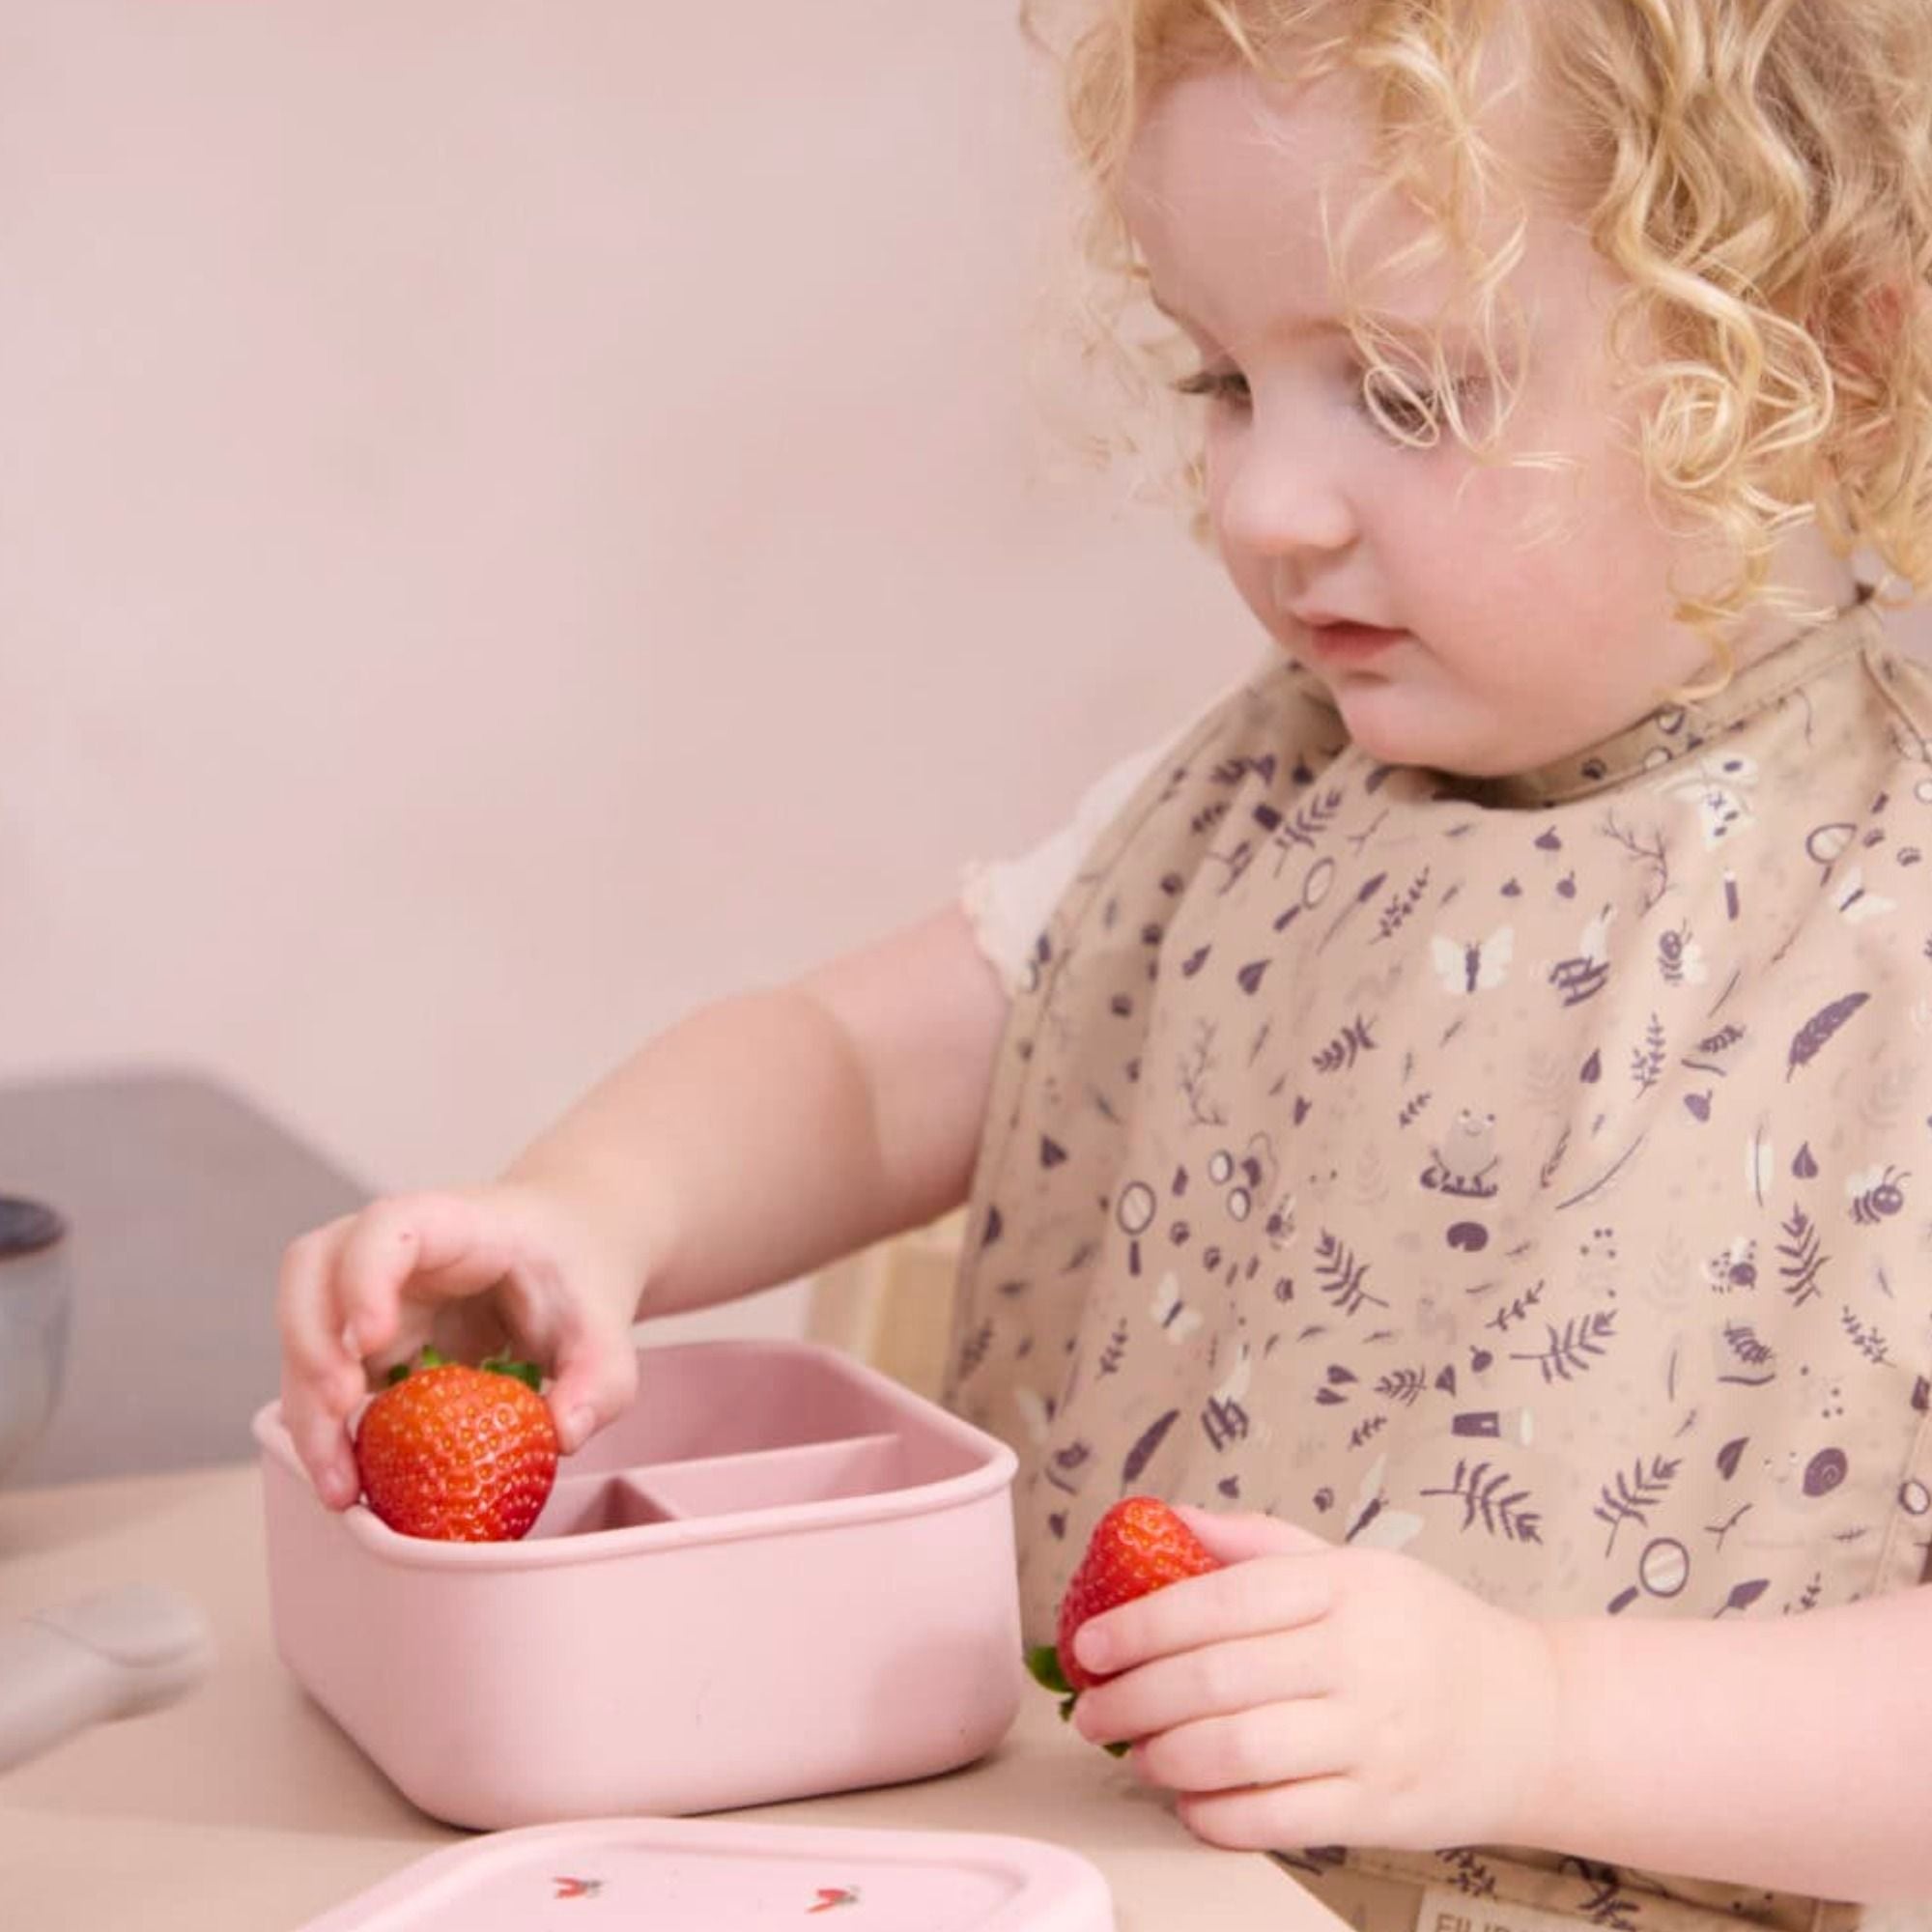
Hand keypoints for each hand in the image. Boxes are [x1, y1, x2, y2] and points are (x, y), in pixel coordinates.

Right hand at [276, 1182, 642, 1509]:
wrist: (568, 1252)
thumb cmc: (577, 1276)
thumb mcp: (607, 1329)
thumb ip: (601, 1382)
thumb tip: (562, 1435)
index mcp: (458, 1224)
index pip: (391, 1225)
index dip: (365, 1275)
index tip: (373, 1339)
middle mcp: (396, 1250)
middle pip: (313, 1269)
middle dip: (310, 1343)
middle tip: (341, 1410)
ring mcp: (371, 1290)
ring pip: (303, 1326)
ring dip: (305, 1405)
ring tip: (340, 1483)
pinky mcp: (364, 1335)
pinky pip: (321, 1373)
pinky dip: (323, 1426)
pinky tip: (349, 1480)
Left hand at [1068, 1506, 1559, 1852]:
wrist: (1537, 1717)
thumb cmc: (1427, 1632)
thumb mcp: (1353, 1563)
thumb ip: (1256, 1543)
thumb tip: (1164, 1516)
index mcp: (1342, 1586)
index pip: (1218, 1600)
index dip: (1140, 1624)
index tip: (1091, 1643)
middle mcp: (1357, 1658)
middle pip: (1214, 1682)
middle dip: (1132, 1699)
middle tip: (1091, 1710)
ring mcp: (1372, 1739)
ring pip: (1237, 1754)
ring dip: (1164, 1758)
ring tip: (1138, 1753)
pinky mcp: (1380, 1810)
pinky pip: (1276, 1820)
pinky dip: (1216, 1817)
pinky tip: (1189, 1802)